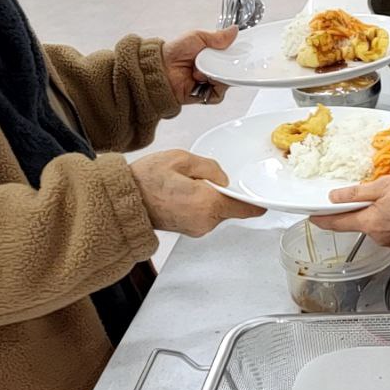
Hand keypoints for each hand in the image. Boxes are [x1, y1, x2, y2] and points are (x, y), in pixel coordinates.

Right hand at [130, 149, 263, 236]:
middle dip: (221, 192)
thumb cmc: (146, 180)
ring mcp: (198, 228)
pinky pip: (204, 215)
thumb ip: (209, 167)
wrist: (124, 201)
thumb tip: (222, 177)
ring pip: (216, 211)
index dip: (256, 202)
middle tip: (197, 178)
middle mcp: (206, 221)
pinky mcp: (189, 230)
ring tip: (182, 186)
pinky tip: (180, 195)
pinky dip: (199, 205)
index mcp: (208, 203)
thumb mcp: (180, 159)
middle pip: (229, 206)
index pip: (245, 207)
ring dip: (208, 198)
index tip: (264, 200)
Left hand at [161, 27, 236, 104]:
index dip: (235, 55)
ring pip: (227, 82)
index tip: (234, 52)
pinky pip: (219, 93)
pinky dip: (212, 86)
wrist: (162, 69)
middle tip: (213, 60)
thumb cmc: (174, 52)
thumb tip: (233, 31)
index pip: (231, 56)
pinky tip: (202, 79)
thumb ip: (218, 37)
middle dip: (224, 65)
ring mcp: (211, 83)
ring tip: (201, 69)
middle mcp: (213, 69)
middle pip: (231, 70)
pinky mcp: (208, 95)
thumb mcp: (198, 37)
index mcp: (213, 55)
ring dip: (215, 75)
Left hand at [310, 176, 389, 250]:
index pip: (338, 223)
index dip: (323, 220)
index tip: (313, 218)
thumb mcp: (382, 186)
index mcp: (368, 222)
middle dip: (363, 213)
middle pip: (360, 225)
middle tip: (374, 197)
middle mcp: (378, 237)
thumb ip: (356, 193)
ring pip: (378, 229)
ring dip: (381, 217)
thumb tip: (335, 197)